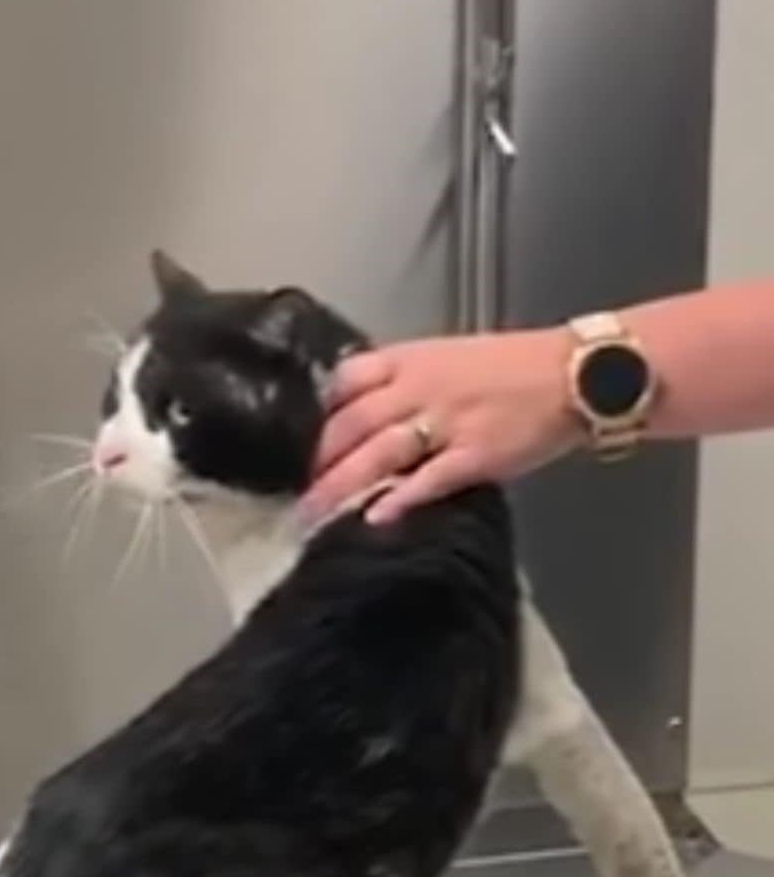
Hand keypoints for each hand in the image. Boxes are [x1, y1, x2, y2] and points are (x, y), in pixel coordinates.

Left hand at [303, 328, 581, 524]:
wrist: (579, 373)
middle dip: (318, 461)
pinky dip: (397, 498)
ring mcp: (447, 420)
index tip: (298, 445)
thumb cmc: (517, 369)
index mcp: (412, 359)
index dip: (317, 416)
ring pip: (378, 453)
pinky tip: (372, 518)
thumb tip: (366, 416)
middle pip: (350, 423)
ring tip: (314, 514)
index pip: (346, 381)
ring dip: (340, 487)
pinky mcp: (475, 453)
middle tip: (297, 492)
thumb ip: (406, 383)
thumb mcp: (451, 359)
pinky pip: (426, 479)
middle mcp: (421, 387)